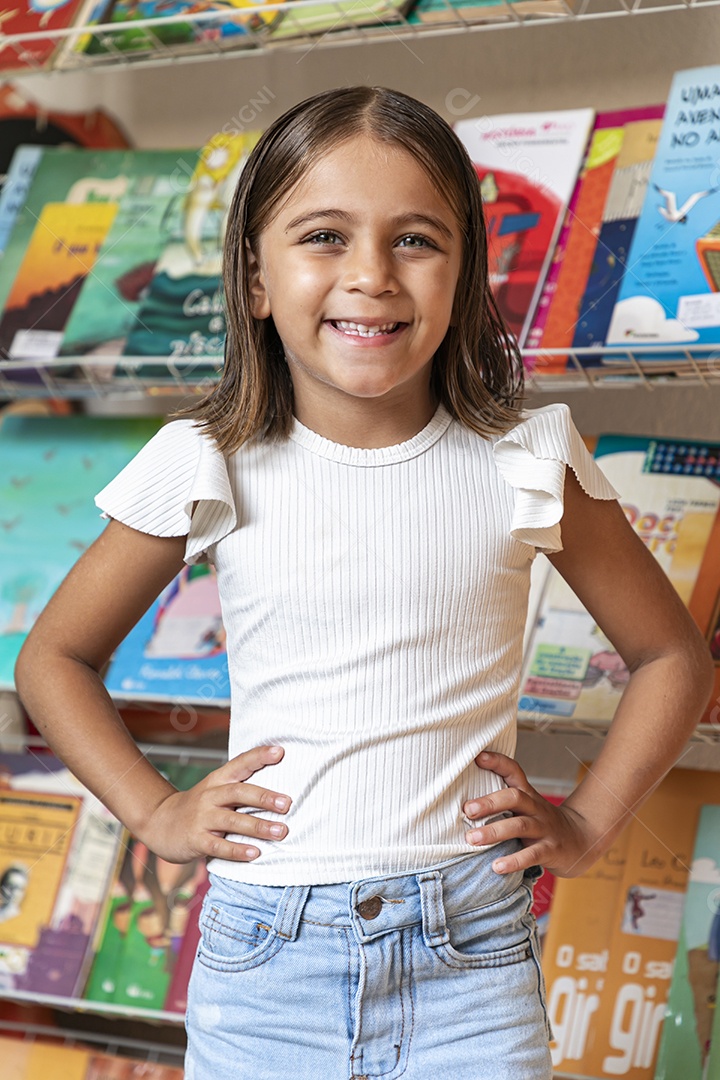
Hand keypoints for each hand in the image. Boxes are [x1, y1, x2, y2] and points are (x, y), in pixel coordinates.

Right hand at [139, 745, 290, 863]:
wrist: (159, 823)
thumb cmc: (198, 807)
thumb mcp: (215, 790)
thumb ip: (241, 787)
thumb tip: (280, 791)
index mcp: (217, 780)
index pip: (240, 763)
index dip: (259, 756)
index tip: (281, 751)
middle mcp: (210, 796)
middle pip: (238, 792)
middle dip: (264, 797)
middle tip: (287, 804)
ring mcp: (201, 818)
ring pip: (232, 820)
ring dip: (258, 826)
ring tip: (280, 832)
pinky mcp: (195, 840)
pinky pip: (218, 845)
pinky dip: (237, 850)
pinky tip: (254, 853)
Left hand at [463, 751, 603, 878]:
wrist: (581, 841)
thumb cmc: (541, 823)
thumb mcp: (526, 806)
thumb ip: (502, 800)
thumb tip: (462, 801)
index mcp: (527, 794)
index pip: (514, 771)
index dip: (497, 762)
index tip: (477, 757)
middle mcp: (536, 807)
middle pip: (514, 797)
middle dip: (489, 802)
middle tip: (467, 810)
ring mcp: (544, 828)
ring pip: (519, 825)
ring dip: (494, 831)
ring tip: (472, 839)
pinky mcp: (550, 850)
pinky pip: (531, 855)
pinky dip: (513, 860)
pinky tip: (496, 866)